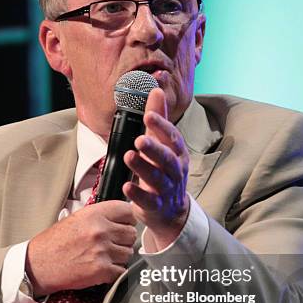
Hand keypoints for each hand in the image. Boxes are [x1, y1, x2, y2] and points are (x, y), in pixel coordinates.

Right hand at [26, 201, 136, 295]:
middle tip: (110, 244)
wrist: (38, 265)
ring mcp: (102, 251)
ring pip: (128, 253)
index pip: (128, 211)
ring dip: (119, 256)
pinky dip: (114, 271)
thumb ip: (101, 216)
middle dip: (123, 239)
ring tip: (103, 256)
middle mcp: (100, 230)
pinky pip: (122, 270)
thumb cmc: (56, 241)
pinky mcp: (102, 270)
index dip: (127, 219)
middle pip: (131, 233)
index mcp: (94, 214)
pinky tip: (101, 268)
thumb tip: (124, 217)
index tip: (122, 224)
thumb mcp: (77, 218)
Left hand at [123, 88, 189, 249]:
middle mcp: (175, 170)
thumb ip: (158, 118)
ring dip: (143, 167)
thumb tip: (156, 90)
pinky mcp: (155, 205)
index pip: (172, 137)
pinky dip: (137, 193)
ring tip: (129, 156)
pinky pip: (147, 200)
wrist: (171, 211)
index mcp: (177, 152)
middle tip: (140, 139)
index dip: (161, 126)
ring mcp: (166, 189)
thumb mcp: (163, 144)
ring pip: (157, 178)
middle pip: (167, 158)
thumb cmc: (165, 171)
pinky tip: (126, 185)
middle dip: (155, 148)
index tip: (148, 116)